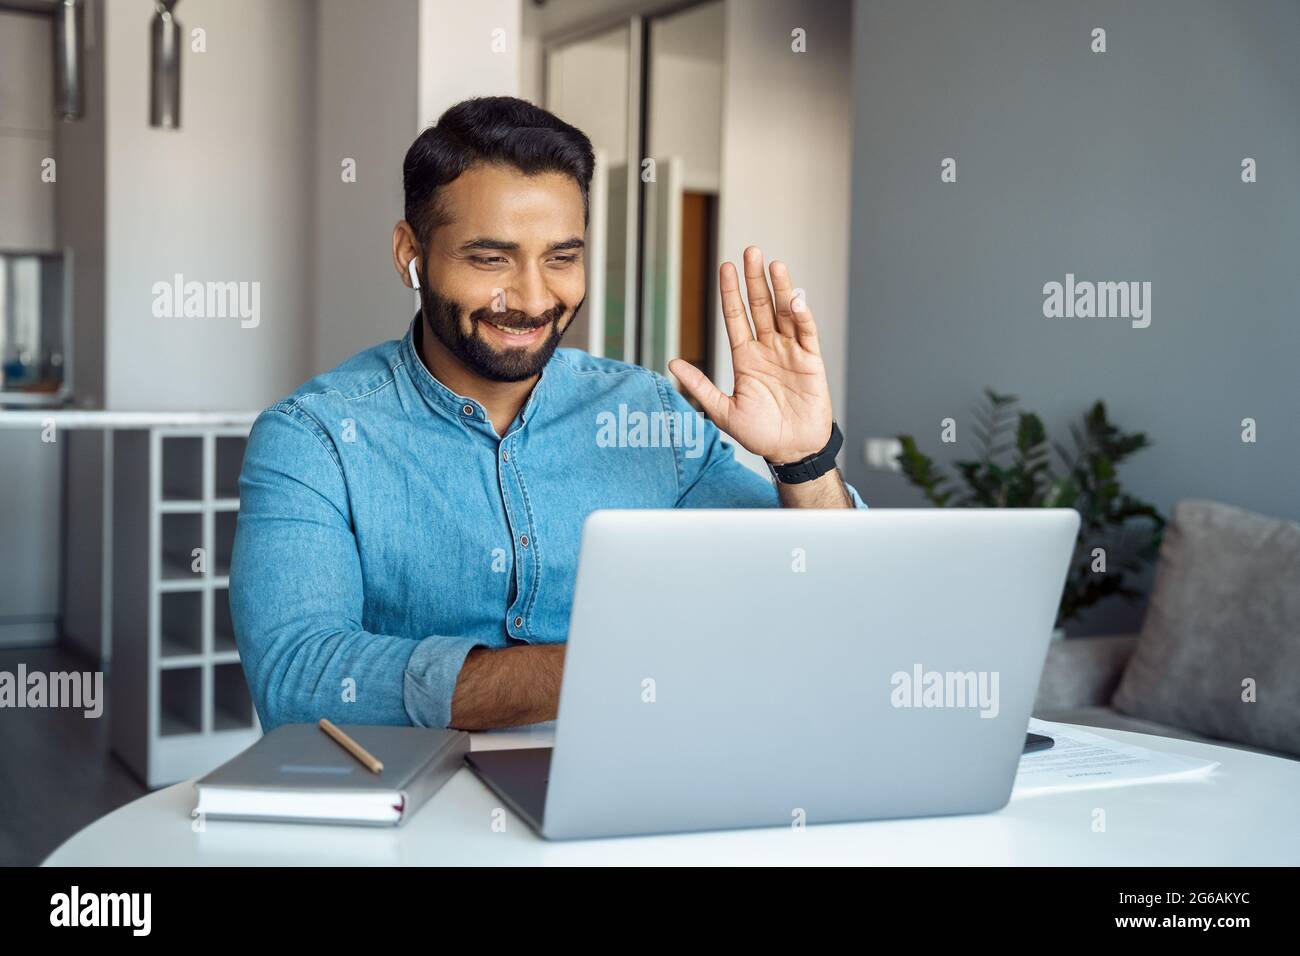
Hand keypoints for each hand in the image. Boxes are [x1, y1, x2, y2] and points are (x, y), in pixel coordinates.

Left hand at [669, 247, 832, 462]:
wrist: (792, 451)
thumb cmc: (760, 434)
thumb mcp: (723, 411)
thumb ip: (700, 386)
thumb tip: (672, 363)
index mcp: (745, 358)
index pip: (735, 317)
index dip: (731, 292)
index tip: (726, 267)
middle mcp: (767, 349)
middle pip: (760, 307)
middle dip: (755, 280)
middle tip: (751, 251)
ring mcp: (790, 352)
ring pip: (784, 313)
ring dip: (780, 289)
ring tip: (774, 265)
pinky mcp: (811, 361)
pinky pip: (807, 333)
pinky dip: (802, 315)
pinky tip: (794, 299)